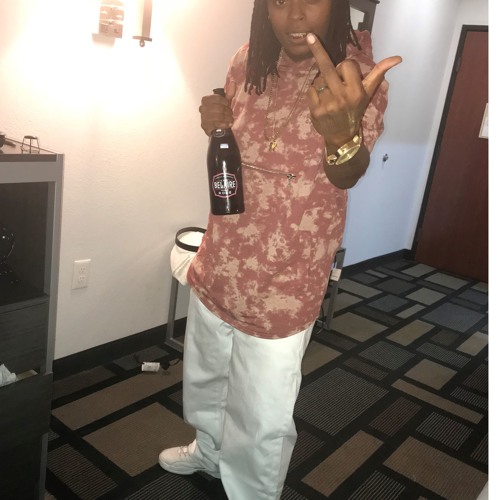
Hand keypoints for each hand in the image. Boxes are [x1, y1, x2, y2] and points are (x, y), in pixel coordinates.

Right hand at [199, 80, 236, 135]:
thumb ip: (229, 93)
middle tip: (230, 114)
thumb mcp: (225, 103)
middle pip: (218, 108)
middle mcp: (202, 108)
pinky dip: (224, 124)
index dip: (225, 102)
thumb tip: (233, 82)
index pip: (217, 98)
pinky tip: (227, 124)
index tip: (228, 105)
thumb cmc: (220, 113)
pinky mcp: (205, 126)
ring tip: (230, 119)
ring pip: (218, 116)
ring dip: (227, 118)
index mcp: (205, 100)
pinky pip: (216, 124)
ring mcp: (203, 117)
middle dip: (227, 111)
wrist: (216, 127)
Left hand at [306, 33, 401, 147]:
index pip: (346, 64)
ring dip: (321, 81)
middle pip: (327, 66)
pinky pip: (311, 90)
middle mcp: (342, 97)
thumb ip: (379, 73)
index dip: (344, 66)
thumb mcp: (368, 92)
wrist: (342, 135)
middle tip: (310, 37)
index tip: (345, 73)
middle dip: (318, 51)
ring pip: (318, 79)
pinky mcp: (316, 111)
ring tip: (328, 92)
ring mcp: (328, 105)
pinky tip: (320, 100)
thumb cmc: (355, 110)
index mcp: (357, 91)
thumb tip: (397, 58)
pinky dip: (314, 92)